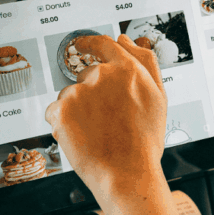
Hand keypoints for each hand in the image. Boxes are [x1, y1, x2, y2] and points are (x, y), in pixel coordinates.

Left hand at [45, 35, 166, 205]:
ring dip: (78, 110)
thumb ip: (145, 63)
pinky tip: (82, 136)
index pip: (103, 44)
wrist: (127, 173)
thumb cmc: (144, 142)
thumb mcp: (158, 97)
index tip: (83, 46)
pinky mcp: (60, 110)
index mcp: (127, 69)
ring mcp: (78, 92)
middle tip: (105, 118)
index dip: (91, 44)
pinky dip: (63, 124)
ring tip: (96, 132)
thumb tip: (127, 41)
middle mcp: (101, 76)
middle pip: (86, 75)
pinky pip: (55, 111)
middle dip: (92, 93)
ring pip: (71, 95)